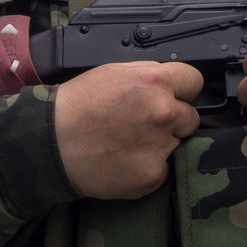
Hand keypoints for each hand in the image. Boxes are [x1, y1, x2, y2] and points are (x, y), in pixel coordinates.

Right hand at [53, 61, 202, 199]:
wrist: (51, 144)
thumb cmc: (78, 106)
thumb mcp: (115, 72)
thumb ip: (150, 75)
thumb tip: (171, 81)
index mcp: (156, 83)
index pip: (195, 82)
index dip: (183, 90)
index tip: (173, 97)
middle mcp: (164, 113)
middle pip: (190, 117)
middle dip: (173, 120)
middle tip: (143, 124)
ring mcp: (159, 146)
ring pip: (175, 143)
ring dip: (159, 144)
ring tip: (127, 142)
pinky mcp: (152, 175)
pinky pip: (162, 168)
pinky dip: (147, 167)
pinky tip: (124, 161)